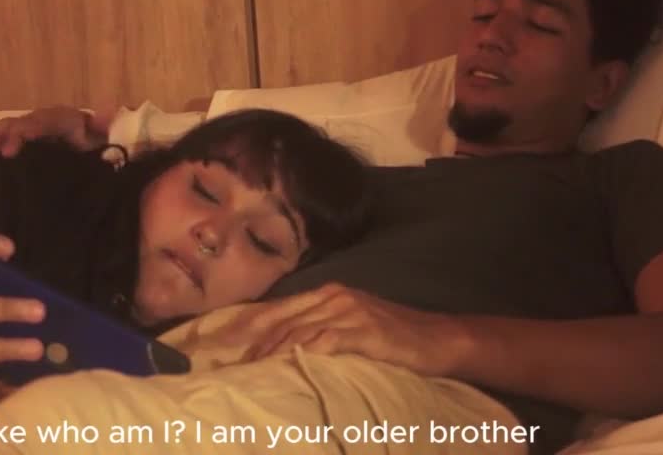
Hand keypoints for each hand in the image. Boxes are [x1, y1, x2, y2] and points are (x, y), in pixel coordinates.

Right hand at [0, 106, 111, 156]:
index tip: (9, 151)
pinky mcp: (13, 137)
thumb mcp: (102, 135)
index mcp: (60, 118)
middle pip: (15, 124)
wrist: (88, 137)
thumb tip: (108, 112)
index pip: (39, 123)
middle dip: (1, 137)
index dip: (23, 134)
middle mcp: (37, 118)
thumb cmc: (92, 142)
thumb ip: (105, 126)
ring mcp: (23, 126)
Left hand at [243, 284, 468, 376]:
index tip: (223, 340)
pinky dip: (302, 353)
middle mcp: (334, 296)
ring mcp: (349, 311)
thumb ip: (325, 329)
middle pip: (283, 317)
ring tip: (251, 369)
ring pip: (298, 329)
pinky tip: (287, 365)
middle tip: (230, 362)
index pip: (281, 307)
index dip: (250, 323)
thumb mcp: (355, 326)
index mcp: (330, 293)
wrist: (439, 340)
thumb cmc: (397, 337)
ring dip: (271, 350)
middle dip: (253, 340)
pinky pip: (324, 341)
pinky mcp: (362, 330)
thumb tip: (290, 348)